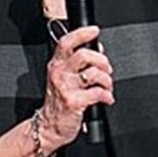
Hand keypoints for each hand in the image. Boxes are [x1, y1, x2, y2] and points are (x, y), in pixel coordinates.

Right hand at [38, 25, 114, 150]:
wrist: (50, 126)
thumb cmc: (59, 100)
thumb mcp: (63, 77)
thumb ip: (78, 62)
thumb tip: (98, 48)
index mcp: (56, 64)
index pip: (66, 42)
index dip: (82, 34)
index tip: (94, 30)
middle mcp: (59, 73)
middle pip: (83, 55)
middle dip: (101, 60)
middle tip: (107, 68)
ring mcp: (66, 88)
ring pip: (93, 73)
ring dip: (107, 80)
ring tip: (107, 86)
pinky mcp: (74, 102)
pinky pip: (97, 93)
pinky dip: (107, 95)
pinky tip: (107, 98)